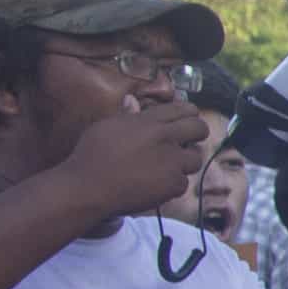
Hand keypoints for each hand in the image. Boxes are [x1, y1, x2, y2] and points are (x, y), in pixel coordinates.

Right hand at [47, 94, 213, 222]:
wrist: (87, 189)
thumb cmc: (90, 156)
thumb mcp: (105, 127)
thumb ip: (127, 115)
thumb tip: (132, 100)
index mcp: (148, 121)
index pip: (183, 109)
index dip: (189, 114)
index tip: (187, 119)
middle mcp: (164, 138)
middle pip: (199, 129)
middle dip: (197, 133)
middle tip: (188, 141)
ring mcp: (171, 162)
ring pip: (195, 158)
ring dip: (184, 162)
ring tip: (166, 167)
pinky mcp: (173, 184)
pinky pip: (183, 182)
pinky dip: (172, 185)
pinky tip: (155, 185)